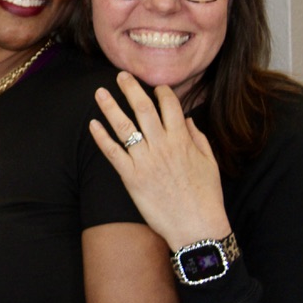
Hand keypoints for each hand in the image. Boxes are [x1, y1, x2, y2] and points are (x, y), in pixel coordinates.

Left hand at [89, 71, 231, 250]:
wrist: (197, 228)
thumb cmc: (206, 197)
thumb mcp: (210, 163)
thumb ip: (197, 138)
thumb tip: (186, 119)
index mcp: (182, 141)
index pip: (170, 106)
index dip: (161, 92)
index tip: (154, 85)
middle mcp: (163, 146)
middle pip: (143, 109)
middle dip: (131, 88)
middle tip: (120, 75)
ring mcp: (145, 161)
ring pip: (124, 127)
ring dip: (110, 107)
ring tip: (100, 92)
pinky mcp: (131, 177)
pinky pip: (112, 153)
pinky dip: (101, 137)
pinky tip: (92, 125)